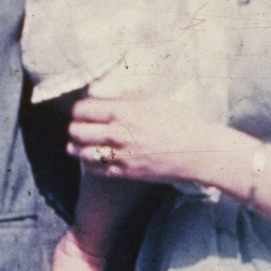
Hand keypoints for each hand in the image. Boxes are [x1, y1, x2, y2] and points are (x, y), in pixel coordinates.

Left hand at [68, 94, 230, 184]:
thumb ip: (126, 98)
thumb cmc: (178, 120)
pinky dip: (88, 163)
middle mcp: (116, 134)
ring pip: (81, 153)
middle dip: (74, 127)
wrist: (196, 151)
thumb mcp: (152, 99)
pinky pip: (95, 170)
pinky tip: (90, 158)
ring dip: (76, 147)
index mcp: (121, 112)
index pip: (82, 109)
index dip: (78, 109)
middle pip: (76, 131)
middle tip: (77, 126)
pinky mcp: (126, 173)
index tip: (81, 110)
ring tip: (76, 144)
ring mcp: (120, 156)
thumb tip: (108, 97)